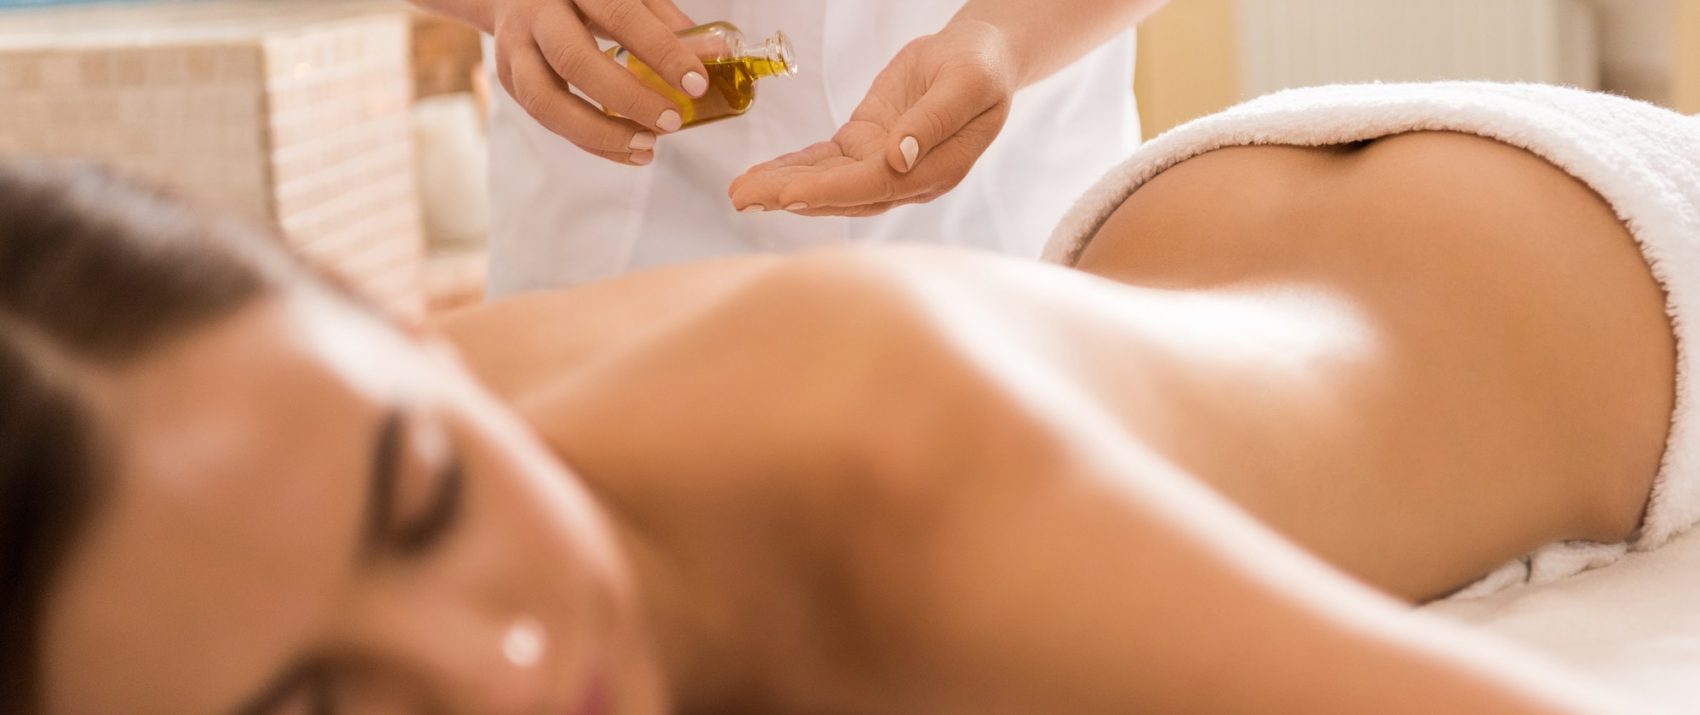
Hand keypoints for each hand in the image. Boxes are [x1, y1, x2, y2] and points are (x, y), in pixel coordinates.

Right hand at [488, 0, 707, 164]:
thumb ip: (664, 22)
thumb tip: (710, 57)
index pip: (620, 16)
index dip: (661, 52)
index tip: (696, 83)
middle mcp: (537, 14)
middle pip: (575, 61)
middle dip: (628, 99)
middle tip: (671, 122)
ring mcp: (515, 48)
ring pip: (547, 100)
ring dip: (601, 133)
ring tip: (648, 147)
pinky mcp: (508, 79)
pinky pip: (547, 119)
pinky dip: (590, 142)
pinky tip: (627, 150)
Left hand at [729, 20, 1017, 215]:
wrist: (980, 55)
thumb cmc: (979, 67)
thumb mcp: (965, 84)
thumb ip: (934, 121)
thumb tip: (899, 158)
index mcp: (936, 170)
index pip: (875, 186)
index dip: (830, 192)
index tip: (787, 196)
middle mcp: (906, 177)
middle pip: (842, 194)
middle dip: (790, 196)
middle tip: (742, 198)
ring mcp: (883, 163)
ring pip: (827, 181)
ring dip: (782, 187)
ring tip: (738, 192)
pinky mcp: (865, 144)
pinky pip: (824, 161)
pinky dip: (792, 167)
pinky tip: (760, 174)